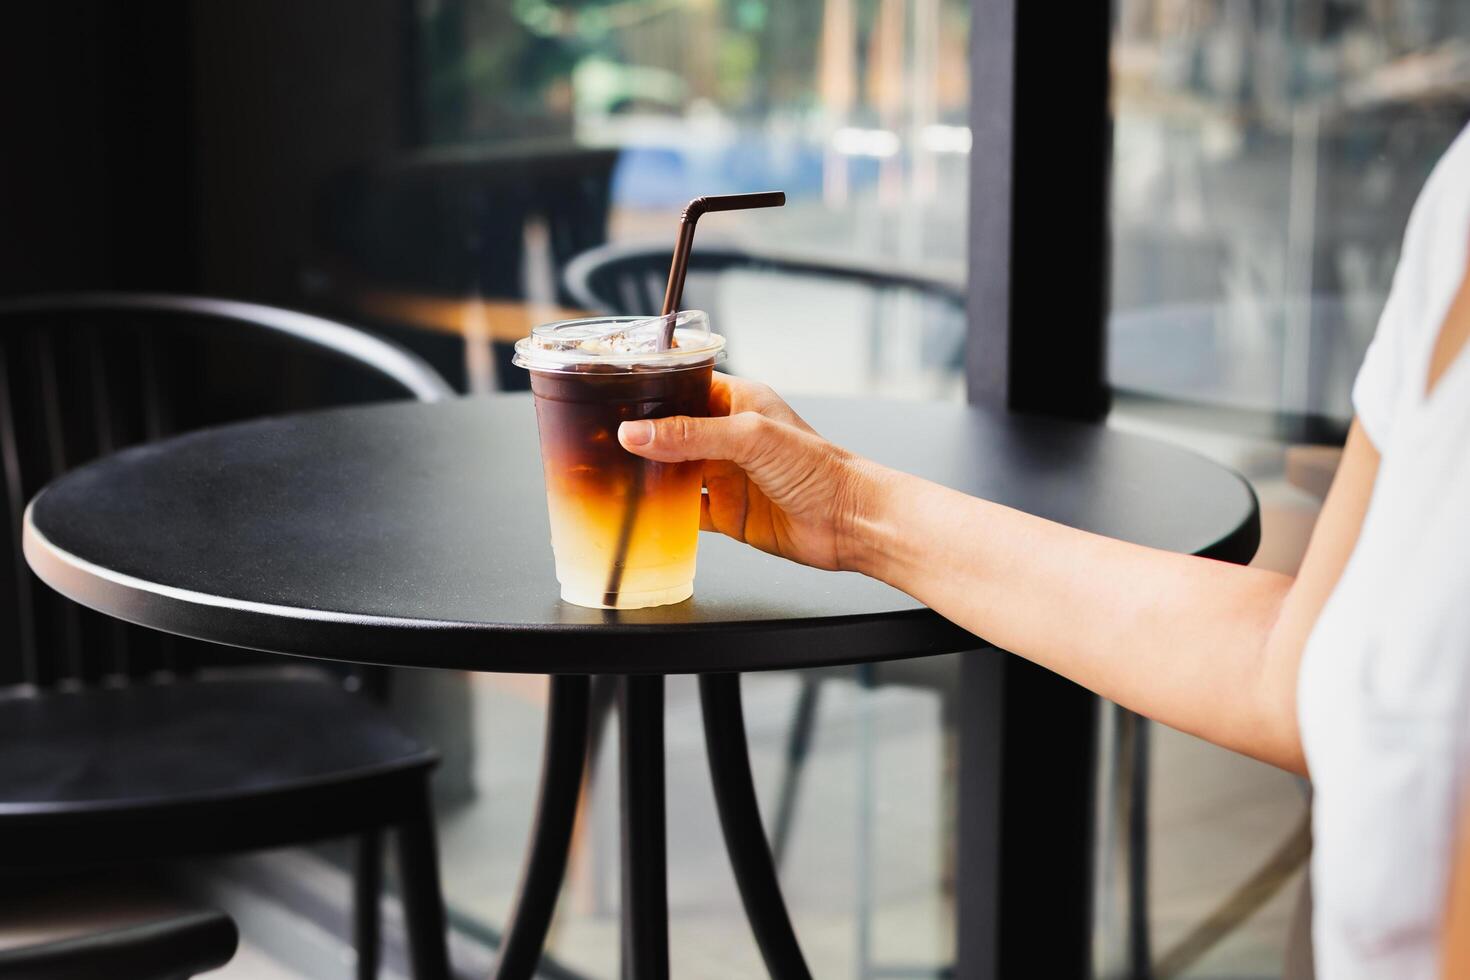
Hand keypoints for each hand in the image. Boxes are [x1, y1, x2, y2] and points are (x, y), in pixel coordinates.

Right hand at [617, 374, 882, 571]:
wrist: (850, 522)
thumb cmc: (820, 468)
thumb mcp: (750, 438)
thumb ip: (690, 435)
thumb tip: (636, 433)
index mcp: (738, 401)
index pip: (684, 385)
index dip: (651, 389)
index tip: (614, 395)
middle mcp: (728, 436)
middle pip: (671, 430)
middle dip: (641, 434)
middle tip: (600, 436)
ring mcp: (726, 475)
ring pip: (673, 469)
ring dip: (648, 472)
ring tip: (609, 470)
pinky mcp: (728, 513)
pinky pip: (686, 509)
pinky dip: (663, 510)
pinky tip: (641, 508)